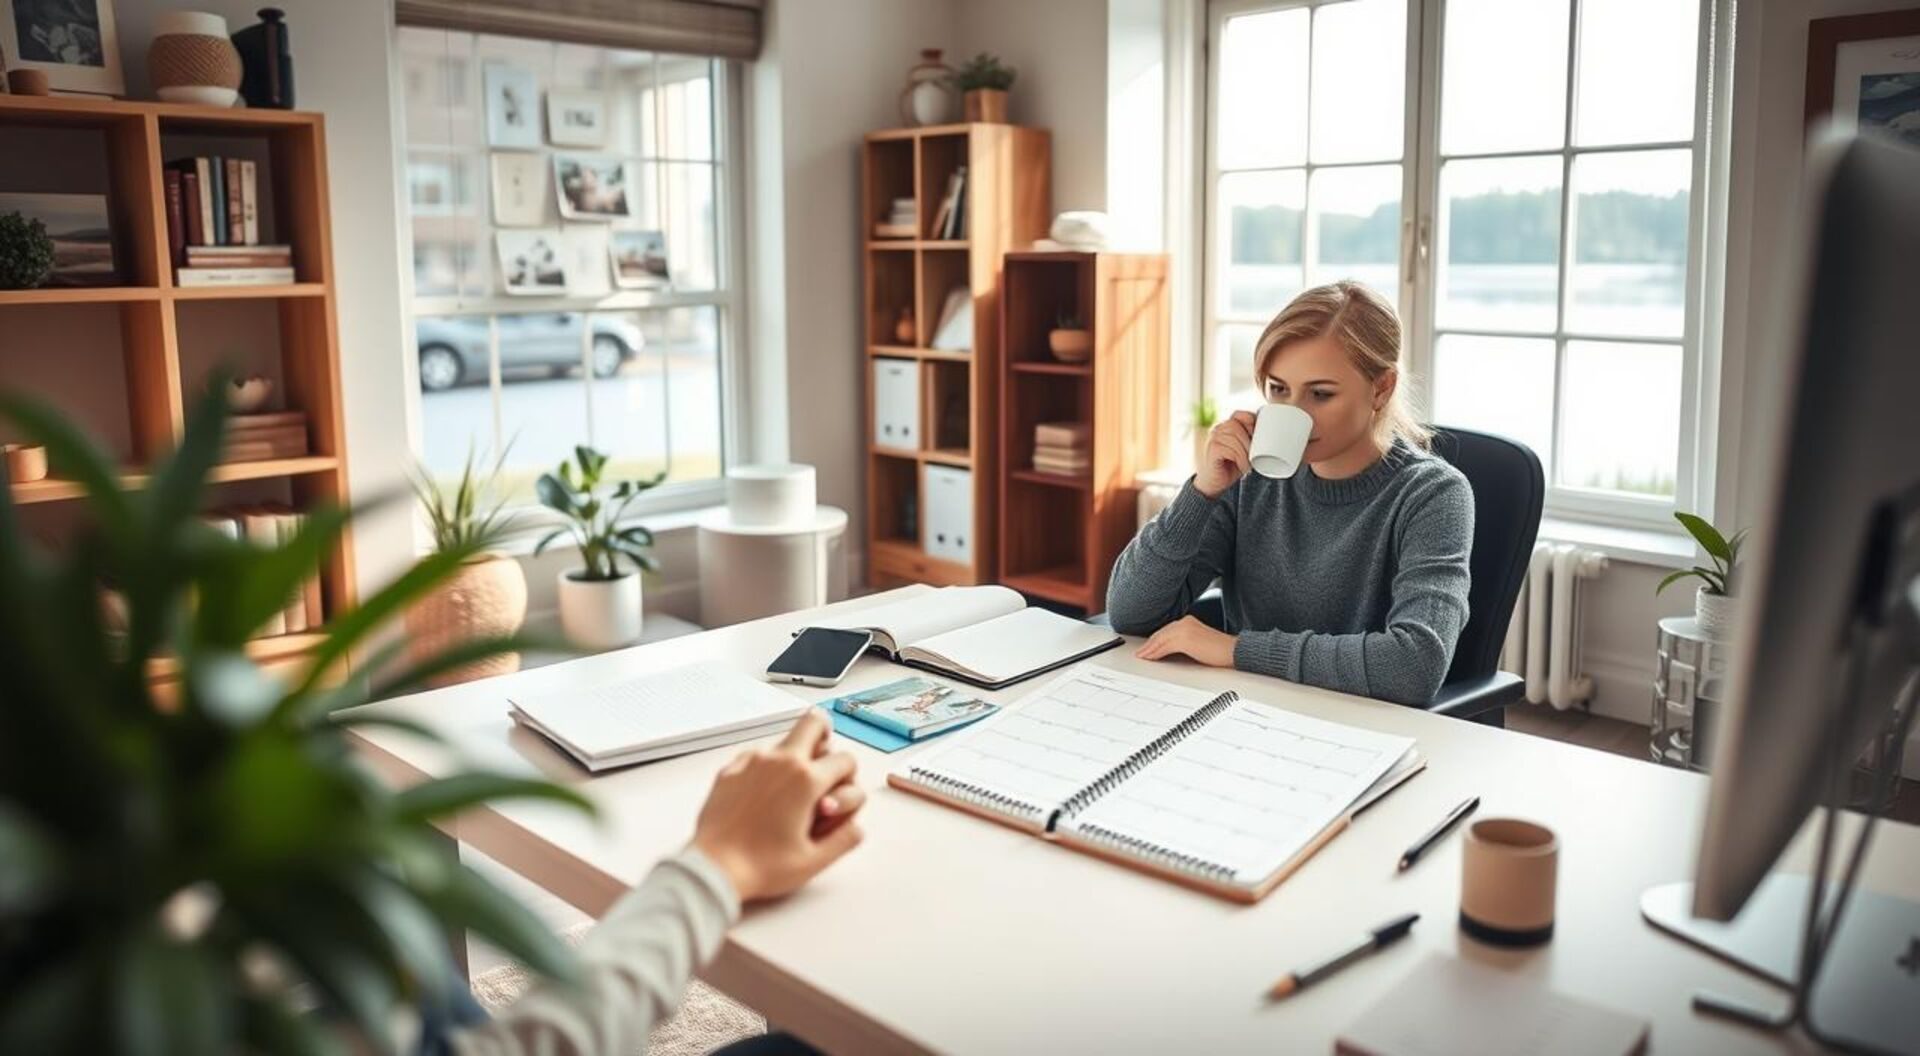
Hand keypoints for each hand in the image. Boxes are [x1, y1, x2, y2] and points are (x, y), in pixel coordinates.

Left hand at [690, 710, 866, 902]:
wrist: (713, 868)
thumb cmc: (759, 867)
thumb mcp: (814, 861)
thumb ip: (845, 839)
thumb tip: (856, 826)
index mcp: (806, 781)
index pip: (846, 760)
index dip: (848, 779)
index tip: (834, 798)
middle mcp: (781, 761)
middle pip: (814, 722)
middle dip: (825, 737)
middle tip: (822, 762)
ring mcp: (753, 761)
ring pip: (785, 740)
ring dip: (795, 756)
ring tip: (788, 793)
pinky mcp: (731, 768)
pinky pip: (758, 755)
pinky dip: (766, 767)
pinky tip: (763, 797)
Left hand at [1134, 615, 1236, 667]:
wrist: (1232, 651)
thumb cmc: (1219, 650)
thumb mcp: (1197, 643)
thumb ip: (1184, 643)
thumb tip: (1169, 651)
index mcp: (1188, 621)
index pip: (1166, 630)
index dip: (1155, 640)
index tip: (1147, 647)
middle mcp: (1185, 622)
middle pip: (1161, 634)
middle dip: (1149, 644)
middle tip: (1140, 652)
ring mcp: (1184, 629)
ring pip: (1161, 639)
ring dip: (1150, 649)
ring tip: (1142, 656)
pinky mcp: (1185, 639)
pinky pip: (1165, 647)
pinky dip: (1156, 653)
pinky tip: (1150, 657)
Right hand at [1194, 410, 1255, 498]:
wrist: (1216, 483)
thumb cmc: (1233, 466)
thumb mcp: (1246, 451)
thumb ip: (1254, 440)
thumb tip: (1275, 434)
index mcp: (1227, 425)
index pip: (1240, 415)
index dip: (1252, 423)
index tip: (1259, 439)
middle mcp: (1218, 428)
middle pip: (1237, 425)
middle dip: (1249, 441)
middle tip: (1254, 456)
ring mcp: (1213, 438)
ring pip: (1233, 437)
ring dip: (1245, 453)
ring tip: (1248, 464)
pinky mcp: (1212, 449)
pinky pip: (1228, 449)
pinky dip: (1238, 459)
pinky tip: (1241, 466)